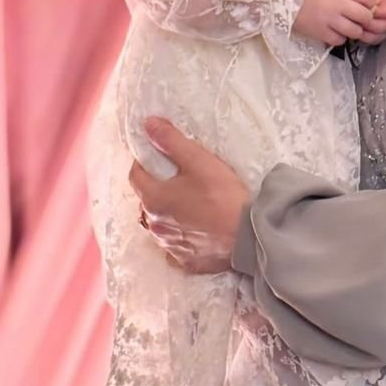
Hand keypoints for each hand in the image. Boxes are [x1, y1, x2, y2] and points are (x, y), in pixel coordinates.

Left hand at [130, 119, 248, 272]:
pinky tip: (199, 231)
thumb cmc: (223, 196)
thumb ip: (172, 141)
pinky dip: (183, 238)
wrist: (248, 236)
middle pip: (148, 202)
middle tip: (180, 180)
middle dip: (158, 189)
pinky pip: (177, 248)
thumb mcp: (199, 161)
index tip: (159, 157)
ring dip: (170, 215)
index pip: (136, 175)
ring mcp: (170, 247)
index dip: (144, 163)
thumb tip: (148, 124)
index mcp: (154, 199)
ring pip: (161, 226)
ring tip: (192, 205)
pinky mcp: (187, 261)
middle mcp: (156, 226)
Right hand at [292, 0, 385, 46]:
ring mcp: (331, 20)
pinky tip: (335, 31)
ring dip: (354, 30)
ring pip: (355, 31)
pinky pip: (339, 40)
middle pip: (365, 16)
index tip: (367, 4)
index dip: (371, 2)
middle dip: (366, 19)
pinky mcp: (321, 33)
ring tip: (347, 25)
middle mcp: (339, 5)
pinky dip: (340, 37)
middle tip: (360, 18)